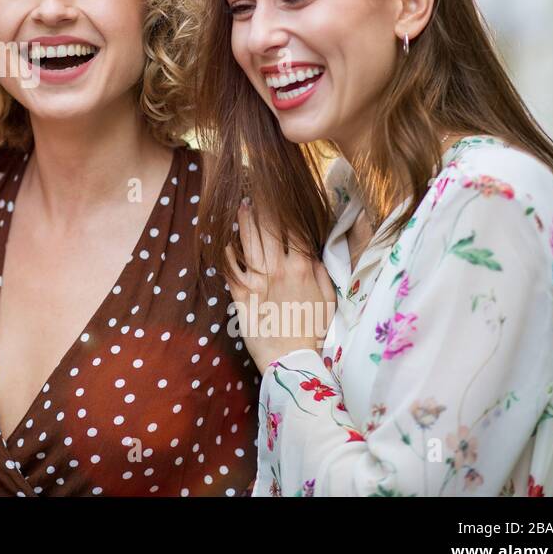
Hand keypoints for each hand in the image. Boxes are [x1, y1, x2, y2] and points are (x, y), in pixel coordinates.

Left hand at [225, 199, 335, 370]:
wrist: (290, 361)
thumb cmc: (313, 332)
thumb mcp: (328, 300)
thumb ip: (320, 272)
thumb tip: (311, 251)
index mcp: (301, 268)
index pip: (292, 229)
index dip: (285, 209)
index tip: (279, 194)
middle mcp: (277, 269)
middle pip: (267, 230)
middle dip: (262, 208)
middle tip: (255, 192)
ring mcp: (257, 281)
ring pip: (248, 243)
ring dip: (244, 223)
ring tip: (241, 206)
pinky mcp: (240, 295)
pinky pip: (231, 268)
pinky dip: (227, 252)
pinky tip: (224, 239)